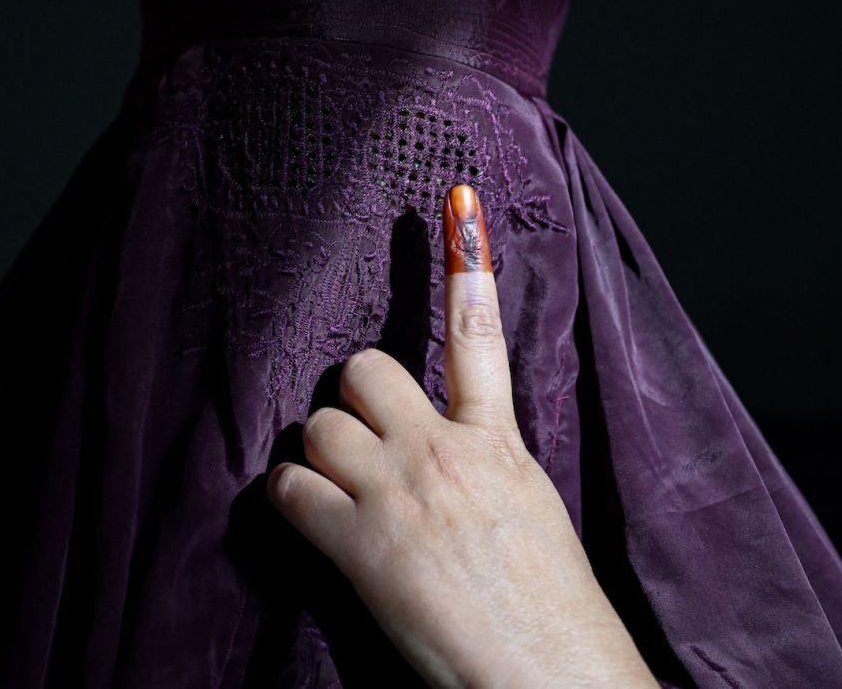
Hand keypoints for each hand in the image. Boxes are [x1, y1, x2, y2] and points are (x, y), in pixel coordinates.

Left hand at [266, 184, 658, 688]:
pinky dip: (293, 505)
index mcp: (500, 445)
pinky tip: (317, 529)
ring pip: (319, 425)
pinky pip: (289, 489)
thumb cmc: (549, 611)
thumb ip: (488, 466)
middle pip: (364, 369)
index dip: (466, 261)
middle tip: (365, 445)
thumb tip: (456, 452)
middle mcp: (447, 454)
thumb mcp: (532, 512)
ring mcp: (401, 493)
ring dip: (320, 458)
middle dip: (353, 401)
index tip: (457, 200)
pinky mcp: (360, 542)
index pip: (479, 336)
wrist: (552, 675)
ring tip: (343, 499)